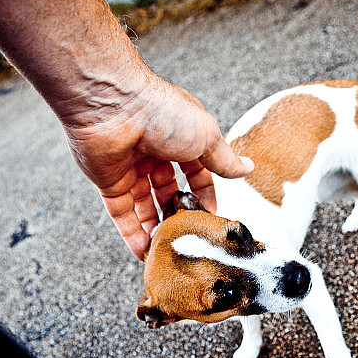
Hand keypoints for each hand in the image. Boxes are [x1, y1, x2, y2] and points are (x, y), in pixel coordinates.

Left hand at [58, 73, 252, 259]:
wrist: (112, 106)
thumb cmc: (160, 111)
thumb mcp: (206, 136)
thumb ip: (224, 159)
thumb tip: (247, 168)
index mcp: (179, 136)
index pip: (196, 172)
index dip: (204, 194)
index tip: (210, 216)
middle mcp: (154, 152)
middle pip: (168, 191)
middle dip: (178, 213)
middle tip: (188, 234)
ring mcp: (130, 168)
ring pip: (145, 205)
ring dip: (157, 228)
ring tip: (169, 248)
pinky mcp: (109, 182)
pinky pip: (122, 214)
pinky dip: (132, 234)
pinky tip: (144, 251)